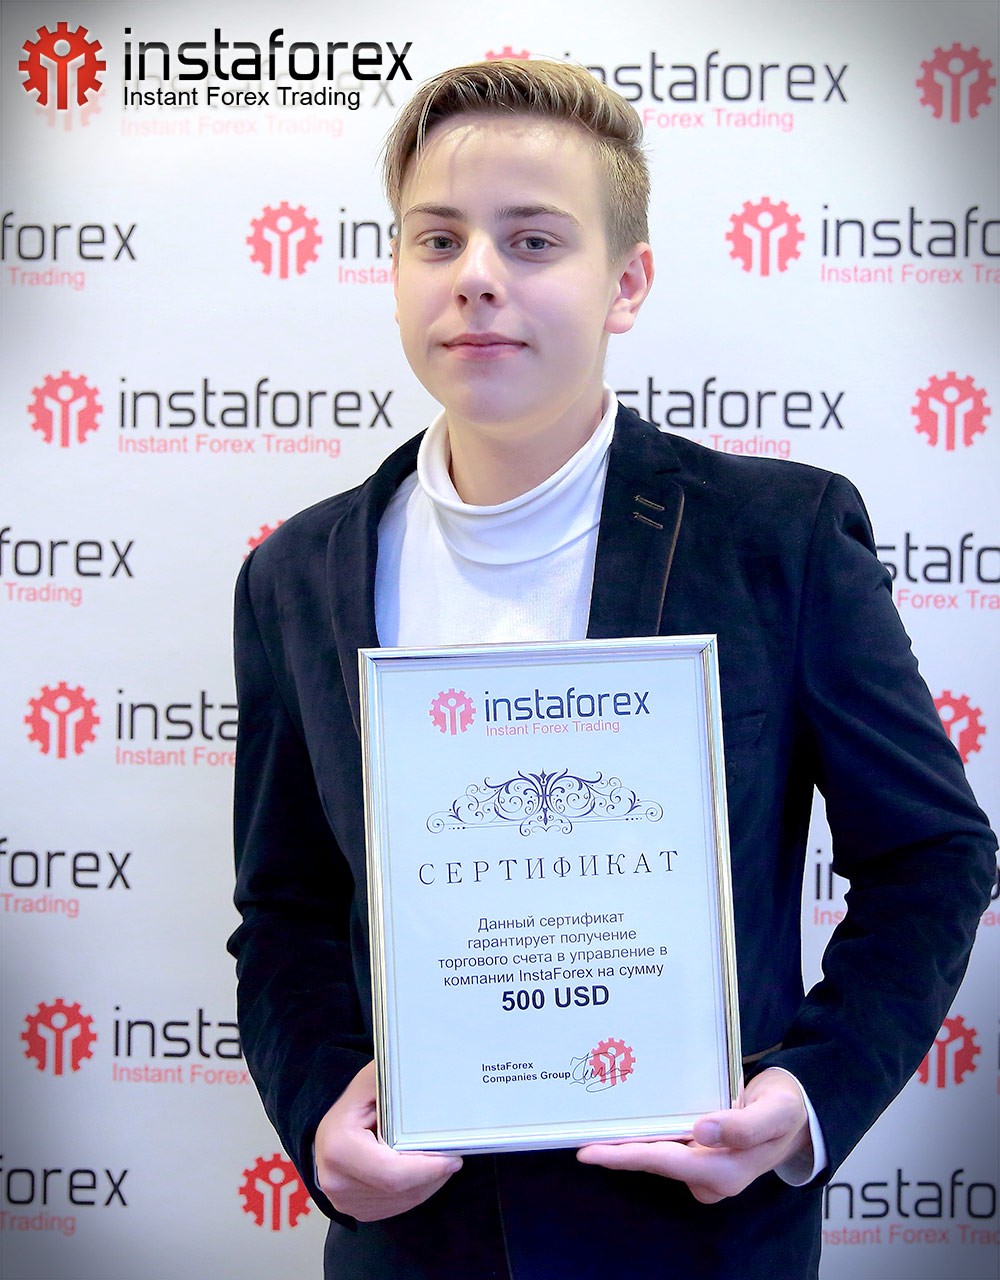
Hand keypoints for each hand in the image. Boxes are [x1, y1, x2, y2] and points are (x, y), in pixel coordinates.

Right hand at [315, 1061, 462, 1220]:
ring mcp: (344, 1201)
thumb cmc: (354, 1101)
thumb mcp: (373, 1080)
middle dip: (433, 1174)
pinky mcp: (356, 1209)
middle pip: (402, 1190)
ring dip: (427, 1184)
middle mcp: (336, 1180)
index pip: (393, 1174)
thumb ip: (398, 1082)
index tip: (453, 1158)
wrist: (332, 1125)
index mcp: (339, 1148)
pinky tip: (421, 1172)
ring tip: (438, 1160)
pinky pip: (396, 1207)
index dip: (428, 1169)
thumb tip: (433, 1083)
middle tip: (452, 1155)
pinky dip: (415, 1191)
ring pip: (403, 1201)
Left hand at [576, 1067, 810, 1203]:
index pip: (665, 1161)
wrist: (800, 1110)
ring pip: (658, 1153)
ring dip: (628, 1142)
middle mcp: (710, 1174)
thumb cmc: (788, 1109)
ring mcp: (705, 1165)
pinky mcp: (702, 1152)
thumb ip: (744, 1124)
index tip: (590, 1152)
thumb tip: (703, 1132)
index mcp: (726, 1170)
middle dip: (616, 1152)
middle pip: (653, 1161)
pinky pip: (667, 1144)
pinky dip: (646, 1133)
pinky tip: (628, 1119)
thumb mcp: (774, 1113)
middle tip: (578, 1139)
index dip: (625, 1156)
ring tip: (592, 1127)